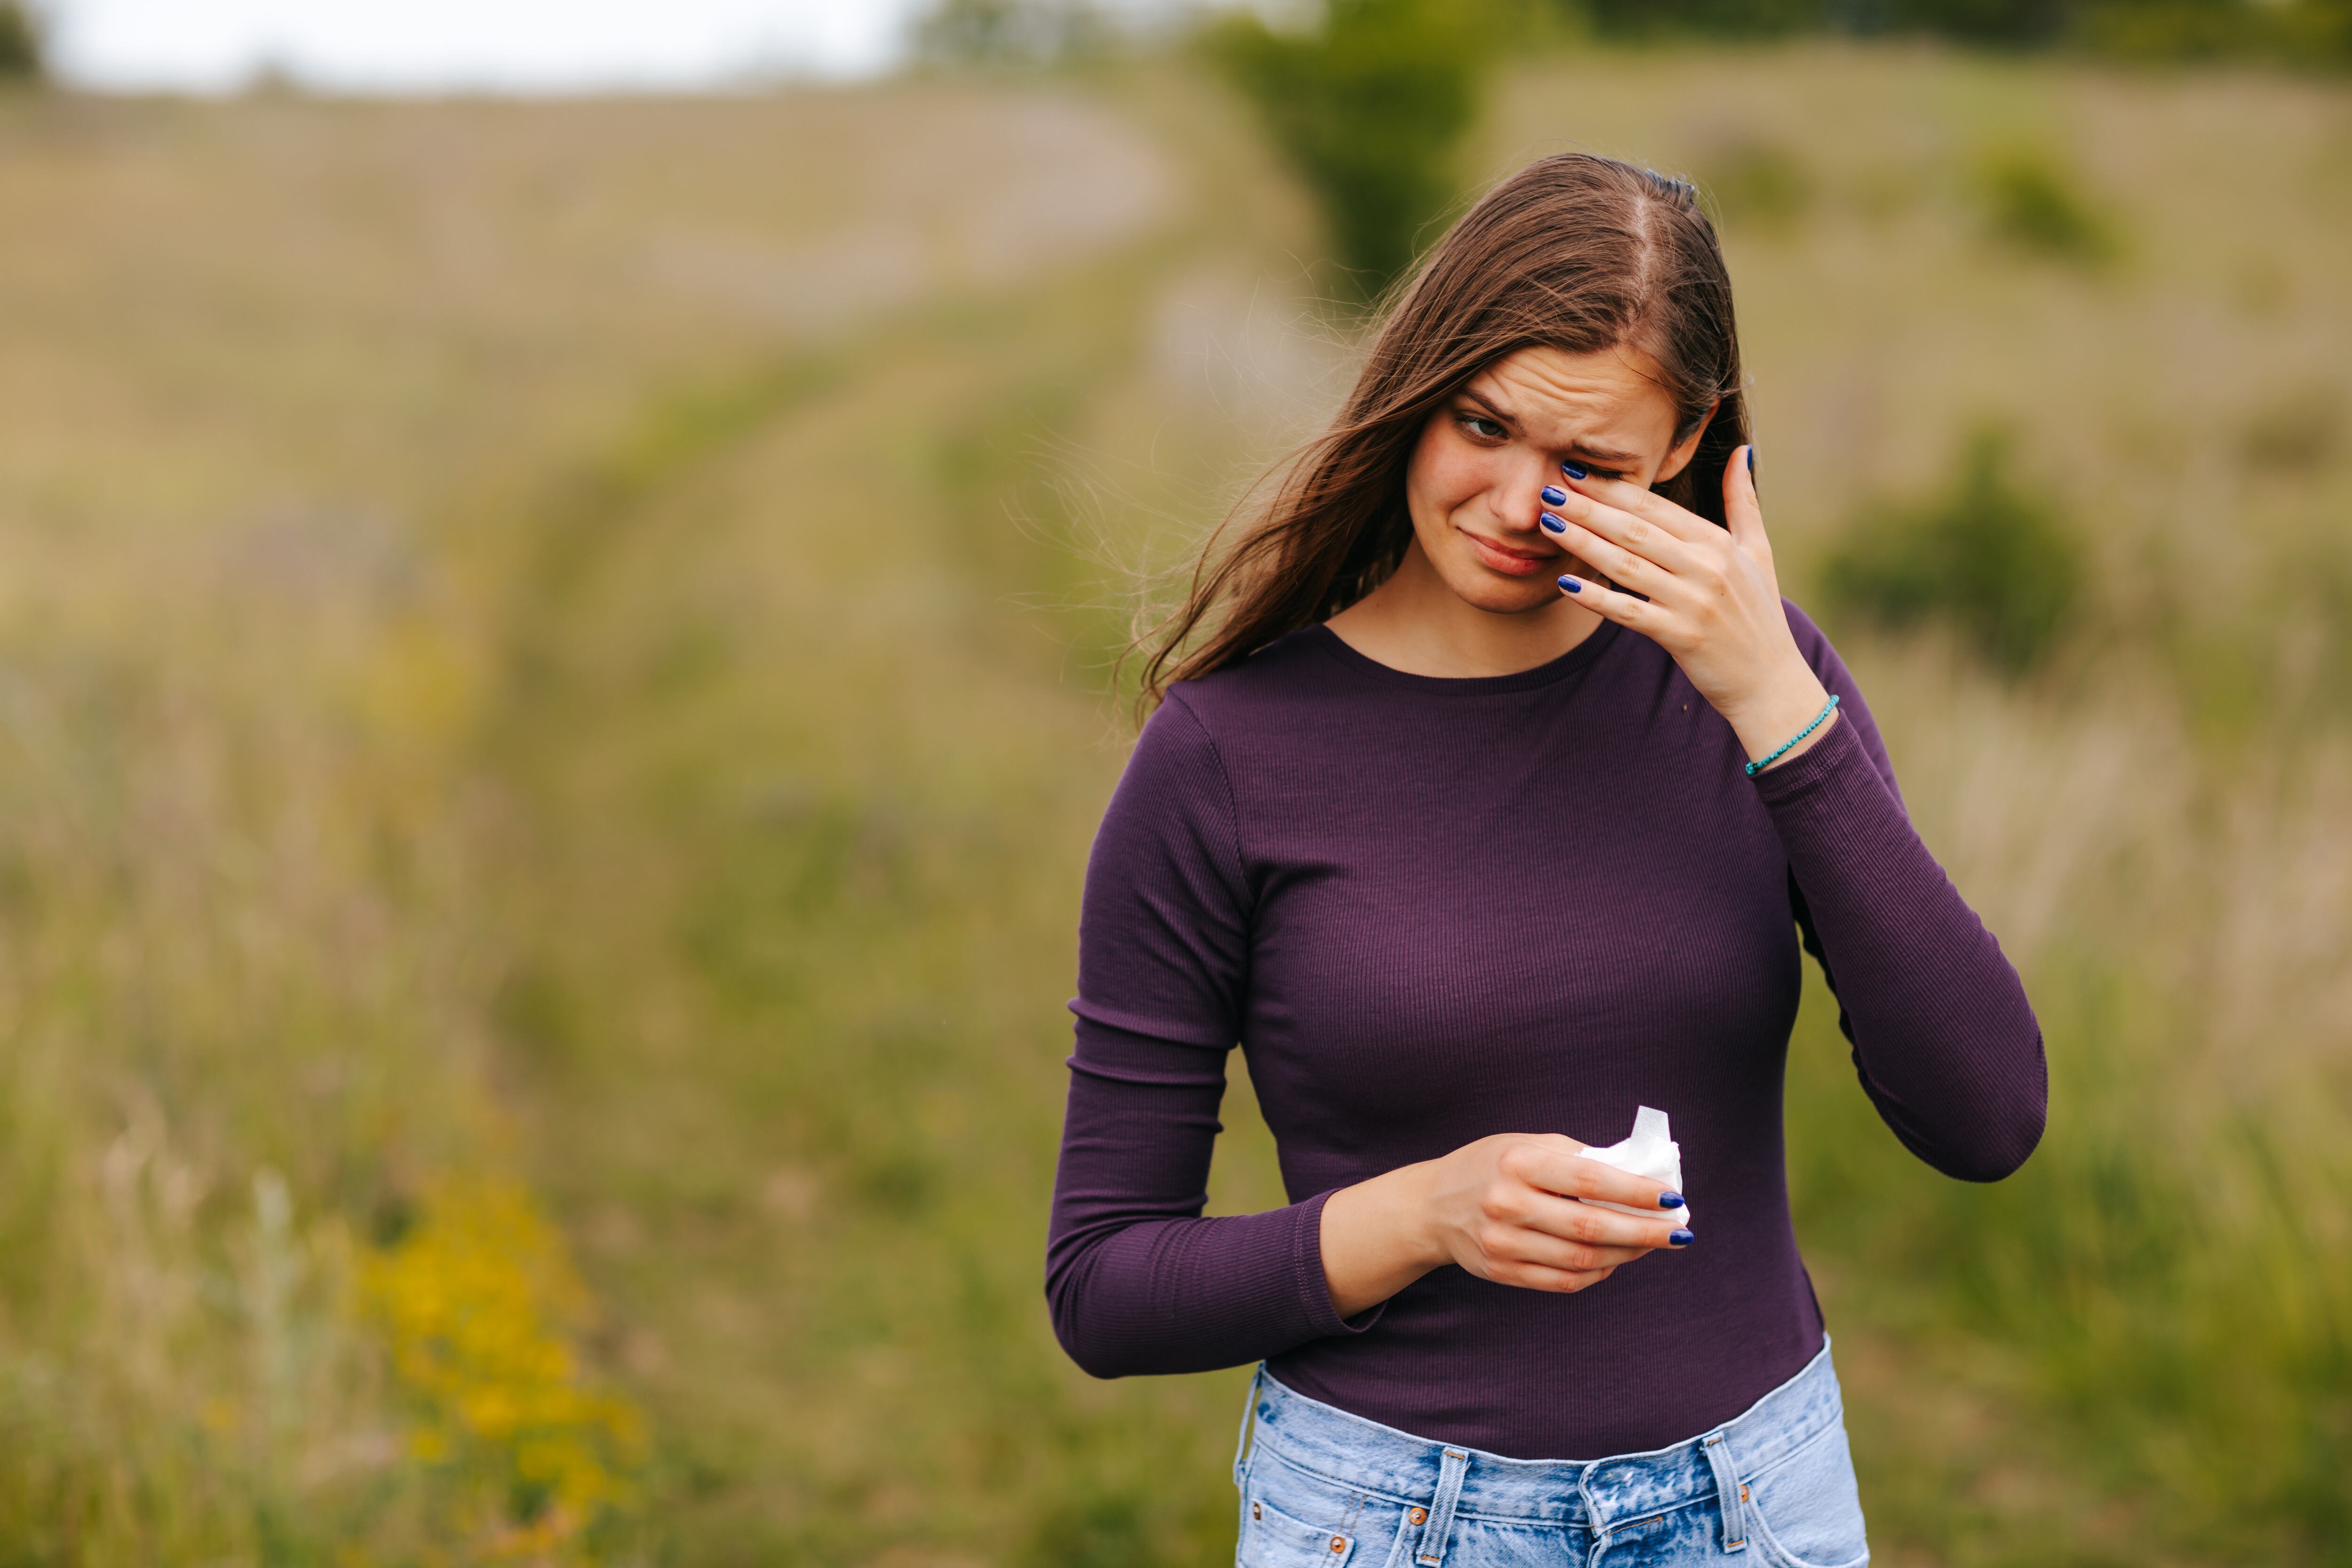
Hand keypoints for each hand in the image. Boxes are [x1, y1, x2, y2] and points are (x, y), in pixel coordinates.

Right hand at [1319, 1133, 1691, 1318]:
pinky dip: (1598, 1273)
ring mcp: (1503, 1243)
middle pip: (1591, 1227)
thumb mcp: (1527, 1145)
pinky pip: (1564, 1281)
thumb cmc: (1491, 1166)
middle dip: (1644, 1232)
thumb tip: (1640, 1176)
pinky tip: (1616, 1261)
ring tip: (1653, 1244)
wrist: (1431, 1206)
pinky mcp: (1502, 1272)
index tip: (1673, 1199)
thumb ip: (1578, 1158)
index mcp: (1519, 1162)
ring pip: (1582, 1260)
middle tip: (1680, 1232)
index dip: (1637, 1192)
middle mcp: (1508, 1203)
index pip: (1591, 1180)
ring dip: (1627, 1255)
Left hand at [1541, 446, 1837, 769]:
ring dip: (1583, 542)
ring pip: (1626, 565)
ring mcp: (1692, 602)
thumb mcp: (1758, 552)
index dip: (1615, 488)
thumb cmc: (1759, 615)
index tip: (1579, 472)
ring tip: (1548, 524)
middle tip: (1550, 490)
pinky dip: (1596, 597)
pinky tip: (1565, 583)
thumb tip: (1743, 451)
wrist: (1771, 682)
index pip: (1656, 508)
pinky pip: (1628, 612)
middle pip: (1635, 530)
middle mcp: (1706, 567)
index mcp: (1718, 543)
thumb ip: (1743, 501)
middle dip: (1589, 508)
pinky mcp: (1680, 636)